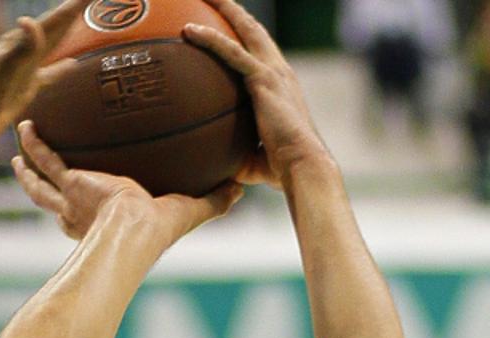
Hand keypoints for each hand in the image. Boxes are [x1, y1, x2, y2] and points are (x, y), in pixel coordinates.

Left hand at [0, 0, 85, 157]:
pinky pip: (48, 74)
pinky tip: (72, 64)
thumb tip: (30, 20)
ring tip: (86, 20)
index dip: (75, 6)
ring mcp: (23, 71)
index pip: (53, 20)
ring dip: (69, 34)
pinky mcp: (23, 89)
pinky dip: (61, 68)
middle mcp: (21, 53)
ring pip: (52, 46)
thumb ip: (19, 50)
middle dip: (75, 11)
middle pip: (55, 27)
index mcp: (17, 45)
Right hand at [13, 120, 242, 244]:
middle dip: (42, 189)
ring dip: (28, 167)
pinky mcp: (70, 182)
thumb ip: (214, 200)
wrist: (132, 232)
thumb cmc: (157, 232)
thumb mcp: (190, 210)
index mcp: (102, 225)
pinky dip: (36, 144)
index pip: (88, 217)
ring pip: (40, 182)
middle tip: (33, 175)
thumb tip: (241, 187)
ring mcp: (71, 198)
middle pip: (53, 201)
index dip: (80, 209)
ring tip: (17, 152)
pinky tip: (28, 126)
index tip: (81, 196)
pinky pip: (48, 159)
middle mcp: (80, 215)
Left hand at [183, 0, 334, 188]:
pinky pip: (231, 52)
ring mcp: (273, 72)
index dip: (243, 36)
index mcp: (279, 85)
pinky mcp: (263, 80)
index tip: (225, 25)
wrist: (302, 166)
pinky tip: (187, 30)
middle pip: (253, 30)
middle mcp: (279, 71)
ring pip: (245, 30)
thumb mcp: (251, 157)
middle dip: (232, 11)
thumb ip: (233, 153)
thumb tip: (211, 169)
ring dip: (224, 9)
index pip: (259, 52)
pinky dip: (210, 39)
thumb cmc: (279, 169)